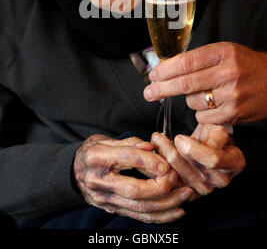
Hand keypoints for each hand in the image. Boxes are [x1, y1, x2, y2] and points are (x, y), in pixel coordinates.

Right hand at [73, 134, 192, 222]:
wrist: (74, 172)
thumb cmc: (93, 152)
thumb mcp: (106, 140)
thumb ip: (130, 144)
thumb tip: (151, 146)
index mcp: (97, 158)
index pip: (126, 159)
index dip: (148, 161)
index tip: (166, 162)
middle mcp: (100, 181)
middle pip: (134, 190)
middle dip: (160, 186)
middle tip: (177, 178)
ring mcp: (106, 199)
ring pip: (140, 208)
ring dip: (167, 204)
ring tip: (185, 194)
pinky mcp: (113, 210)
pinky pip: (139, 217)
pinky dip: (161, 216)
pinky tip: (177, 211)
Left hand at [143, 42, 266, 124]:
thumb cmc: (243, 64)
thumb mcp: (223, 52)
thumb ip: (198, 59)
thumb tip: (166, 68)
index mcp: (222, 53)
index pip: (186, 62)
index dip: (165, 70)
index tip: (153, 75)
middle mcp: (227, 73)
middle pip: (185, 83)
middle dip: (162, 89)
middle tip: (149, 92)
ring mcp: (231, 94)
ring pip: (193, 102)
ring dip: (189, 100)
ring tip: (202, 93)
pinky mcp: (234, 113)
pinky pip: (204, 116)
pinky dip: (201, 112)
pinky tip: (212, 104)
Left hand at [152, 124, 245, 196]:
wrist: (209, 145)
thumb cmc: (213, 134)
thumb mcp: (217, 127)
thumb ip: (213, 134)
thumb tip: (197, 142)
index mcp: (234, 162)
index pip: (213, 159)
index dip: (193, 148)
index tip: (179, 138)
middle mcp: (222, 179)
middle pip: (192, 169)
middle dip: (171, 151)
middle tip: (158, 137)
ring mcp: (206, 188)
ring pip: (179, 176)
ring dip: (162, 157)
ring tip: (155, 141)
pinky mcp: (190, 192)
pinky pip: (172, 182)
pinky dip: (160, 167)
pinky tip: (155, 153)